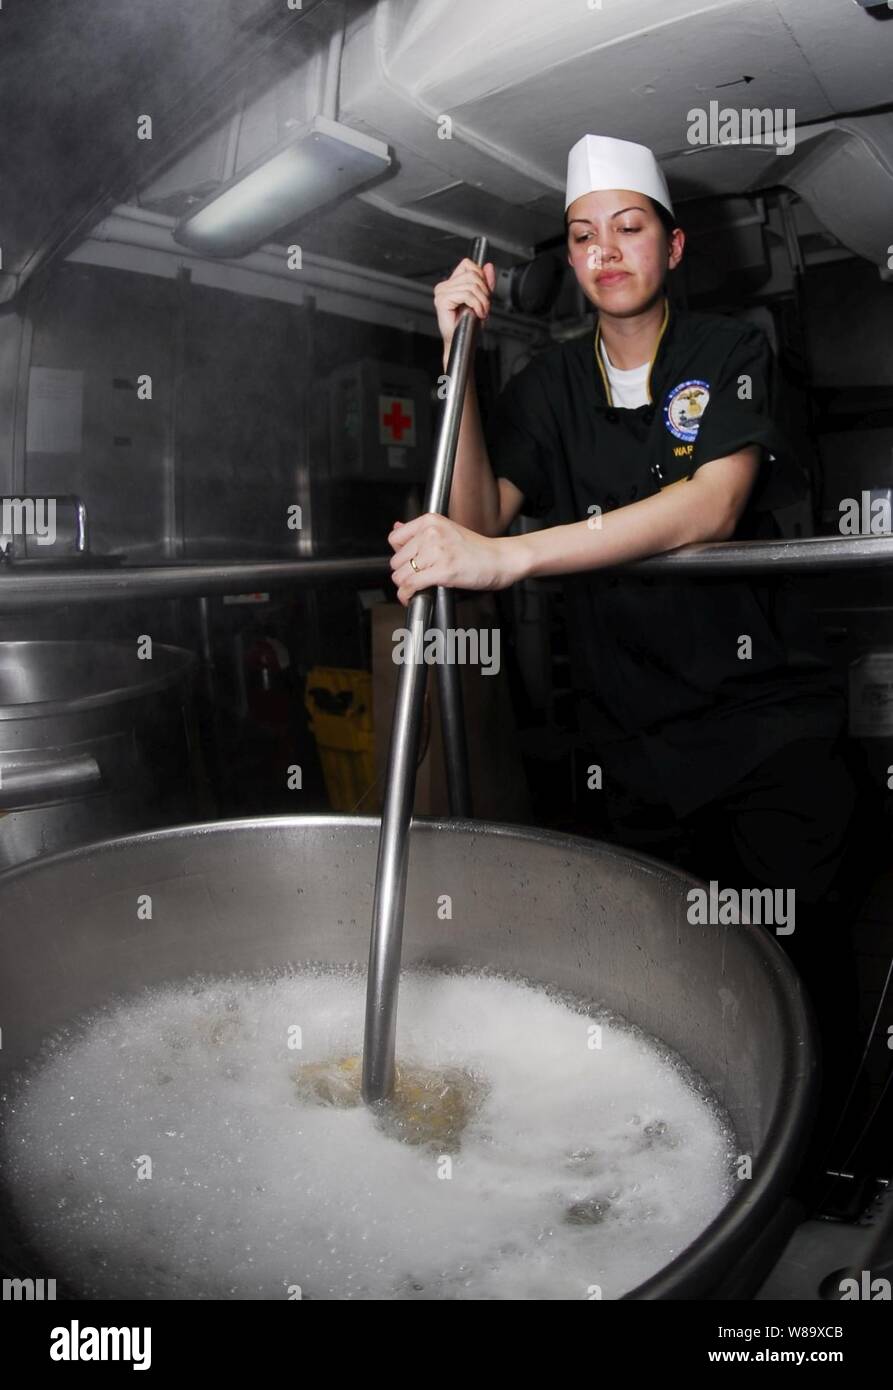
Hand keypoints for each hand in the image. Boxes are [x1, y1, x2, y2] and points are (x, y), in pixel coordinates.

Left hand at [387, 513, 520, 606]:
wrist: (500, 559)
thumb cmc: (477, 549)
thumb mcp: (447, 530)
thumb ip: (419, 531)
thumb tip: (396, 527)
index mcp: (430, 521)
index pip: (395, 538)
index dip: (399, 554)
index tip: (409, 561)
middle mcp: (431, 534)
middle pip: (396, 560)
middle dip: (403, 573)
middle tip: (415, 578)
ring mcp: (437, 552)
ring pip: (401, 575)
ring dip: (405, 587)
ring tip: (415, 589)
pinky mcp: (443, 571)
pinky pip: (411, 585)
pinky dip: (407, 595)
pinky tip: (411, 598)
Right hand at [433, 258, 495, 351]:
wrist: (462, 342)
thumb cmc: (468, 324)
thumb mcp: (482, 298)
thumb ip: (486, 282)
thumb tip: (488, 266)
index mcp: (451, 283)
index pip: (468, 264)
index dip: (480, 276)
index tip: (484, 292)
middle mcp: (444, 286)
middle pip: (472, 274)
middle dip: (484, 291)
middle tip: (485, 306)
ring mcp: (441, 293)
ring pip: (471, 285)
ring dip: (482, 301)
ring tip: (482, 312)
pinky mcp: (442, 300)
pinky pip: (466, 295)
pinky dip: (477, 304)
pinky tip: (477, 313)